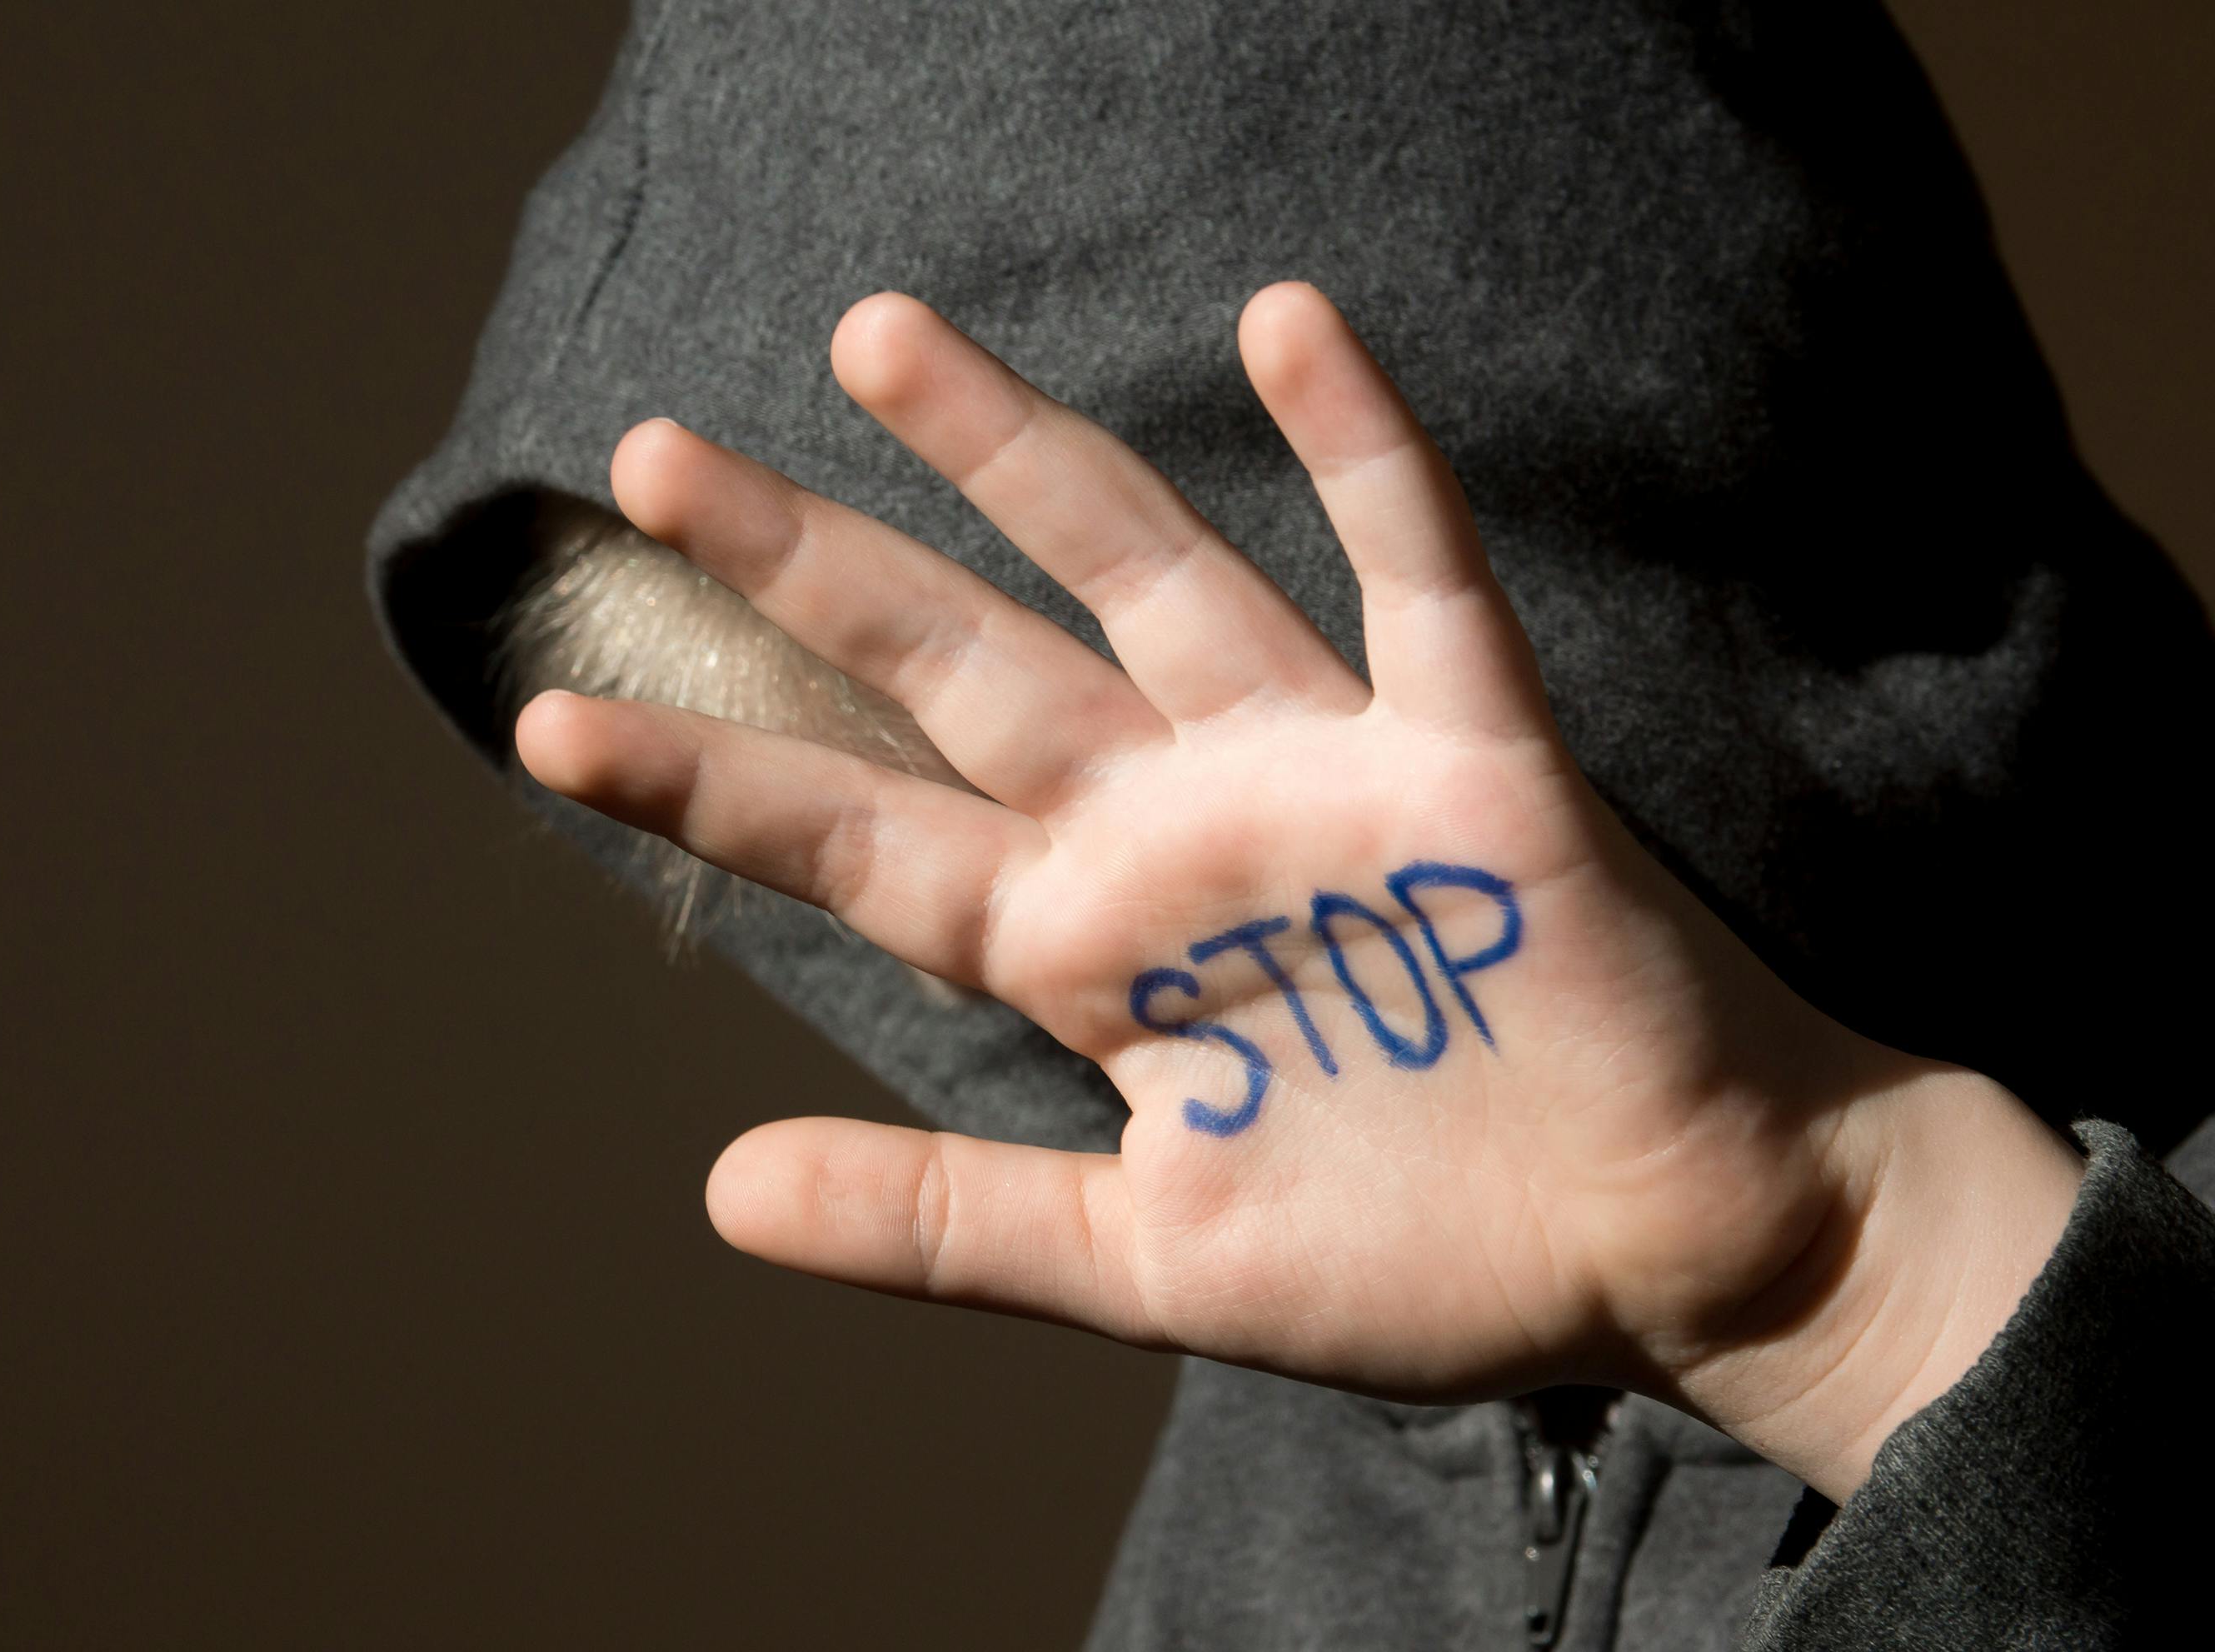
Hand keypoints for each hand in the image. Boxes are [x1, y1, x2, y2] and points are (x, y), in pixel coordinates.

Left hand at [513, 284, 2083, 1499]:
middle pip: (956, 668)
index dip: (705, 780)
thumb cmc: (1420, 1260)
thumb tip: (719, 1193)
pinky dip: (1363, 457)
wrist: (1668, 1257)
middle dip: (811, 569)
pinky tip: (1285, 328)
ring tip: (871, 340)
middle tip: (649, 457)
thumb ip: (943, 1222)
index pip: (858, 843)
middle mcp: (1169, 829)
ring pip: (1141, 578)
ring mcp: (1311, 775)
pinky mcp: (1469, 757)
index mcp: (1083, 951)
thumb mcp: (1147, 1261)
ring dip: (1017, 460)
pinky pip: (1414, 577)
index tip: (546, 718)